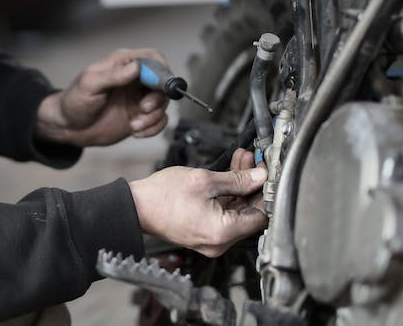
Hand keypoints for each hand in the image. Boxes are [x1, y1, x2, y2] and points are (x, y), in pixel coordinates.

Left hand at [35, 49, 169, 146]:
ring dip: (153, 116)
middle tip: (143, 108)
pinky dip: (153, 128)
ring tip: (134, 125)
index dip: (161, 70)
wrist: (69, 127)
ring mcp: (139, 98)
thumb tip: (135, 67)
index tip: (158, 86)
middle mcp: (134, 79)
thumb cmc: (75, 101)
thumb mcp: (90, 85)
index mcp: (123, 64)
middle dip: (157, 98)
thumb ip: (113, 75)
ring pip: (163, 103)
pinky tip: (137, 132)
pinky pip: (159, 120)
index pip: (153, 58)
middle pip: (163, 82)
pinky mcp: (140, 116)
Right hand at [128, 157, 267, 256]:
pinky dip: (227, 195)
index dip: (265, 192)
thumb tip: (259, 176)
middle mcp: (220, 242)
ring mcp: (212, 239)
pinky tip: (228, 174)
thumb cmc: (162, 196)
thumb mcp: (204, 180)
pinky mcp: (204, 233)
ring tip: (241, 160)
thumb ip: (237, 179)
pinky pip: (223, 214)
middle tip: (253, 162)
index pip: (261, 216)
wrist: (136, 206)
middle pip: (249, 213)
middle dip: (252, 185)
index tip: (266, 173)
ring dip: (240, 186)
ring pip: (237, 211)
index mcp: (223, 232)